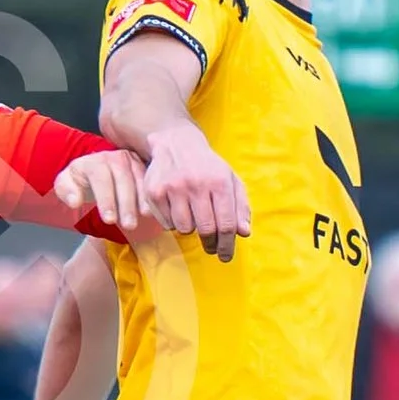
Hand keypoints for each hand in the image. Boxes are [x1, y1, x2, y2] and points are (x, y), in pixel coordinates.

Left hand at [52, 149, 148, 234]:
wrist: (92, 172)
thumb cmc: (79, 181)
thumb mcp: (65, 185)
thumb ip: (66, 191)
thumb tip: (75, 200)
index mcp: (93, 161)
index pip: (100, 178)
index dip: (105, 199)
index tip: (109, 220)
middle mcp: (114, 157)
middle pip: (122, 178)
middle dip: (126, 203)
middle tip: (128, 224)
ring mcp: (131, 160)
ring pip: (139, 178)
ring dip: (142, 199)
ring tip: (143, 217)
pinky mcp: (143, 166)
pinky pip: (150, 179)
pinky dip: (152, 194)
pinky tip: (153, 209)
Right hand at [140, 119, 252, 260]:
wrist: (176, 143)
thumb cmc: (208, 167)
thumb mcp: (230, 180)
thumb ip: (240, 206)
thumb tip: (244, 233)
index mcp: (219, 181)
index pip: (226, 223)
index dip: (227, 245)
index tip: (226, 256)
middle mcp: (196, 183)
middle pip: (206, 229)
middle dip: (210, 243)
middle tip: (211, 247)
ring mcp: (173, 187)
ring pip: (184, 228)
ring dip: (191, 229)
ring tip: (193, 217)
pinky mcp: (154, 192)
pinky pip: (166, 223)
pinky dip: (174, 222)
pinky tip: (178, 208)